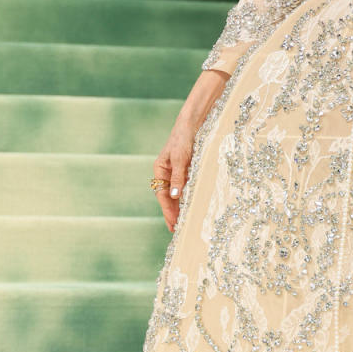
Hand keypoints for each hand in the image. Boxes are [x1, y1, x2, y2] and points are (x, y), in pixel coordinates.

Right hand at [152, 115, 197, 231]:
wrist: (193, 122)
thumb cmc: (183, 138)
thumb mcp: (181, 159)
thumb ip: (179, 177)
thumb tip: (175, 196)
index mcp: (160, 169)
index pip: (162, 195)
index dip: (167, 210)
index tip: (173, 223)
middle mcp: (166, 172)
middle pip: (167, 196)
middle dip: (172, 212)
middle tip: (176, 229)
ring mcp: (176, 171)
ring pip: (176, 193)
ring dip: (179, 207)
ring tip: (183, 222)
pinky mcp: (186, 169)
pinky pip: (185, 186)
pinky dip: (186, 197)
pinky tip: (190, 206)